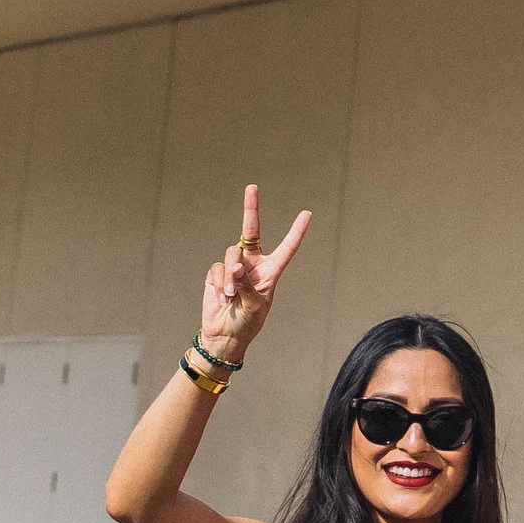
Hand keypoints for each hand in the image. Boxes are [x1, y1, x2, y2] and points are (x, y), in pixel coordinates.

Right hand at [197, 185, 309, 363]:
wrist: (225, 336)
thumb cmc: (248, 323)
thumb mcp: (255, 305)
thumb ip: (246, 285)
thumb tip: (235, 268)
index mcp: (271, 271)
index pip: (286, 248)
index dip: (296, 232)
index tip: (307, 214)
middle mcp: (253, 265)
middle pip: (251, 232)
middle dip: (251, 209)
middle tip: (252, 187)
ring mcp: (234, 267)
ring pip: (231, 255)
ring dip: (230, 275)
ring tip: (230, 295)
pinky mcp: (216, 274)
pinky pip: (217, 269)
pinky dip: (219, 283)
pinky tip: (222, 298)